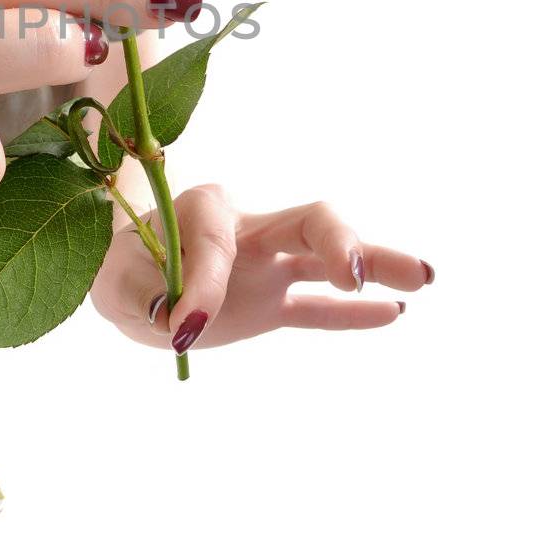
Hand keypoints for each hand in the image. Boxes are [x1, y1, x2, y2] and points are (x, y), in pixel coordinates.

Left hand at [89, 183, 434, 349]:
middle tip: (354, 271)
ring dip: (374, 264)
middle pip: (307, 219)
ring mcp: (266, 265)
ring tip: (425, 278)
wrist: (124, 277)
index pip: (216, 240)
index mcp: (202, 210)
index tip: (183, 326)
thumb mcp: (111, 277)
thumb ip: (140, 290)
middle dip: (336, 239)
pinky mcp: (271, 302)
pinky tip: (396, 312)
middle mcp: (247, 229)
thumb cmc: (115, 266)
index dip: (202, 283)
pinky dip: (352, 314)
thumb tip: (177, 318)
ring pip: (329, 259)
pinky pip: (317, 309)